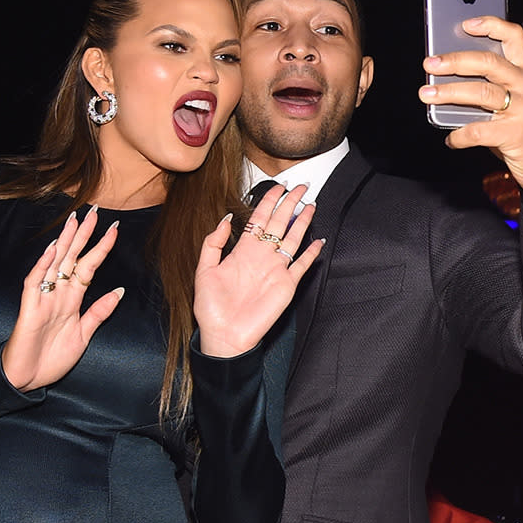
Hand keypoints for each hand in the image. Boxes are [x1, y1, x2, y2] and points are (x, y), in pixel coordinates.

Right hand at [1, 207, 123, 390]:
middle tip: (92, 212)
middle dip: (82, 236)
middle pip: (71, 258)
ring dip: (64, 242)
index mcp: (72, 299)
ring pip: (53, 264)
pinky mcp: (29, 308)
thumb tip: (120, 291)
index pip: (88, 267)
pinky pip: (35, 282)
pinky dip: (43, 265)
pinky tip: (52, 249)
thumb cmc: (52, 358)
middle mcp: (58, 294)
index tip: (114, 230)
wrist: (28, 378)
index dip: (100, 249)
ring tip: (74, 221)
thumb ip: (99, 312)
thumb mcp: (83, 334)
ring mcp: (43, 299)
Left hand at [194, 185, 324, 357]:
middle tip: (300, 186)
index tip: (278, 187)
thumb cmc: (211, 308)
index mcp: (243, 251)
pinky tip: (318, 241)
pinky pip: (302, 266)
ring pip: (293, 239)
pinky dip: (311, 254)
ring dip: (302, 222)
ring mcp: (275, 270)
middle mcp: (261, 257)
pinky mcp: (286, 286)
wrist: (224, 336)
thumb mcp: (204, 270)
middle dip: (290, 203)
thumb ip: (213, 243)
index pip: (259, 219)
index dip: (268, 201)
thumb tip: (225, 218)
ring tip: (311, 205)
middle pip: (279, 223)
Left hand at [418, 16, 522, 199]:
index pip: (514, 38)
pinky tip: (450, 139)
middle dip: (455, 60)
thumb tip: (449, 86)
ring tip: (426, 93)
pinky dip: (459, 135)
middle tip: (430, 63)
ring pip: (480, 92)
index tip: (465, 24)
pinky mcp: (516, 134)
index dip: (490, 25)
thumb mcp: (515, 106)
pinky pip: (478, 130)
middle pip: (488, 62)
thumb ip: (490, 93)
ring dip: (448, 92)